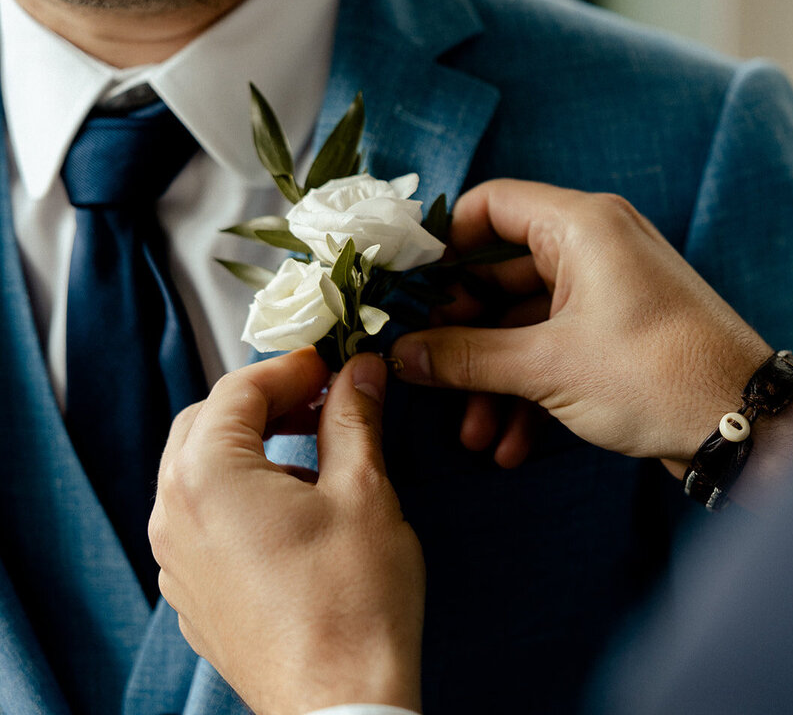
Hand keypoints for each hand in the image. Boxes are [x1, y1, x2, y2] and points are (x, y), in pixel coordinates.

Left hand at [150, 350, 423, 714]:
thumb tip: (357, 373)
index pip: (238, 389)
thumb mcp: (364, 490)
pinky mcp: (194, 596)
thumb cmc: (353, 605)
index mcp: (207, 478)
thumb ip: (353, 418)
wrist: (342, 703)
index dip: (291, 368)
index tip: (333, 365)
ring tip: (319, 458)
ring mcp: (177, 562)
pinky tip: (298, 514)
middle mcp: (174, 517)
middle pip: (206, 425)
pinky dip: (244, 498)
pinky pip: (205, 523)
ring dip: (253, 449)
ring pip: (201, 475)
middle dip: (264, 404)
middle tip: (323, 400)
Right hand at [390, 180, 774, 475]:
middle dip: (464, 335)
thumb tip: (404, 354)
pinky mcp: (620, 335)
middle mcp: (597, 248)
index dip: (441, 242)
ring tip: (473, 435)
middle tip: (428, 372)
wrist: (744, 424)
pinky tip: (510, 445)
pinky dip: (531, 391)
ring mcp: (610, 293)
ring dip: (494, 379)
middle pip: (500, 274)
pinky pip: (557, 350)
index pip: (491, 205)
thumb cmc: (658, 374)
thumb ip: (468, 356)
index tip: (405, 287)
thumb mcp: (549, 367)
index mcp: (582, 226)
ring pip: (526, 324)